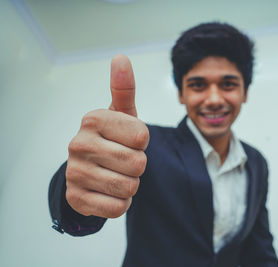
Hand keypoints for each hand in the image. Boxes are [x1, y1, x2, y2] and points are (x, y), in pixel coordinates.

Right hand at [65, 55, 148, 217]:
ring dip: (131, 184)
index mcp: (93, 119)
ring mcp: (75, 172)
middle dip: (138, 165)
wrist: (90, 169)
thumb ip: (123, 89)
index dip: (142, 142)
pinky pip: (117, 208)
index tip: (129, 140)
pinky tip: (109, 191)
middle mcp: (78, 144)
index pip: (142, 137)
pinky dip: (121, 202)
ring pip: (129, 187)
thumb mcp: (121, 114)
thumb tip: (121, 58)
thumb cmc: (113, 138)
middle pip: (137, 163)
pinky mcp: (76, 198)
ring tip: (117, 174)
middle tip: (123, 160)